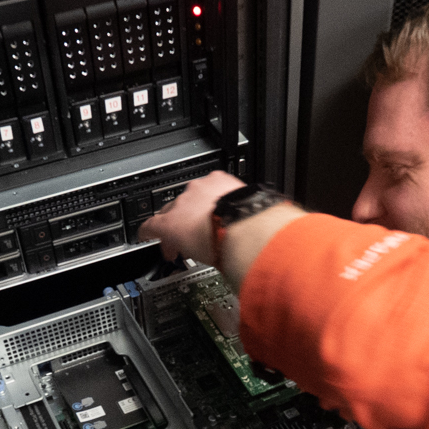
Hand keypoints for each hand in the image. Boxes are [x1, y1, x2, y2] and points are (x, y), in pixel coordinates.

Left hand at [141, 171, 306, 288]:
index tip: (209, 220)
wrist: (242, 226)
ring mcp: (184, 205)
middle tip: (191, 235)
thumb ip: (263, 221)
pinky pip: (152, 226)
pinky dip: (149, 233)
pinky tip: (145, 239)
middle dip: (188, 218)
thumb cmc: (256, 223)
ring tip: (174, 244)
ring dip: (174, 228)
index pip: (210, 192)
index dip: (207, 209)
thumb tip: (283, 233)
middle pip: (186, 202)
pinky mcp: (169, 224)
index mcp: (225, 184)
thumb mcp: (258, 216)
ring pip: (171, 213)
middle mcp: (202, 189)